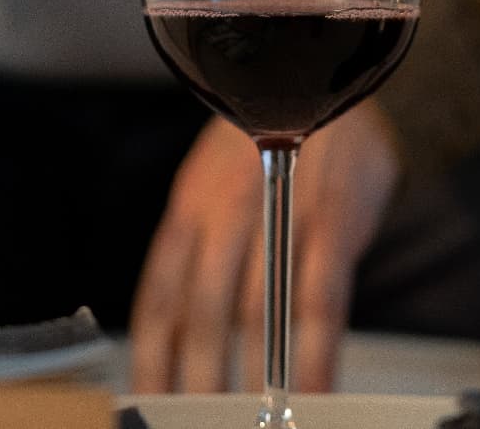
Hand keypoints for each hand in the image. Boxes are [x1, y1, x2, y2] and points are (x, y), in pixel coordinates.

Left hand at [130, 102, 402, 392]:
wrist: (332, 84)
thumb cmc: (271, 145)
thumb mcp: (215, 183)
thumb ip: (198, 247)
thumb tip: (178, 329)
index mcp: (190, 205)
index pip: (160, 293)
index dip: (151, 354)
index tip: (145, 399)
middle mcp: (227, 209)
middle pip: (203, 311)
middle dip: (198, 378)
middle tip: (198, 422)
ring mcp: (281, 214)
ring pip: (258, 313)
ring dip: (254, 377)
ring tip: (252, 419)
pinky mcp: (334, 221)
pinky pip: (320, 301)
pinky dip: (316, 355)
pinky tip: (313, 392)